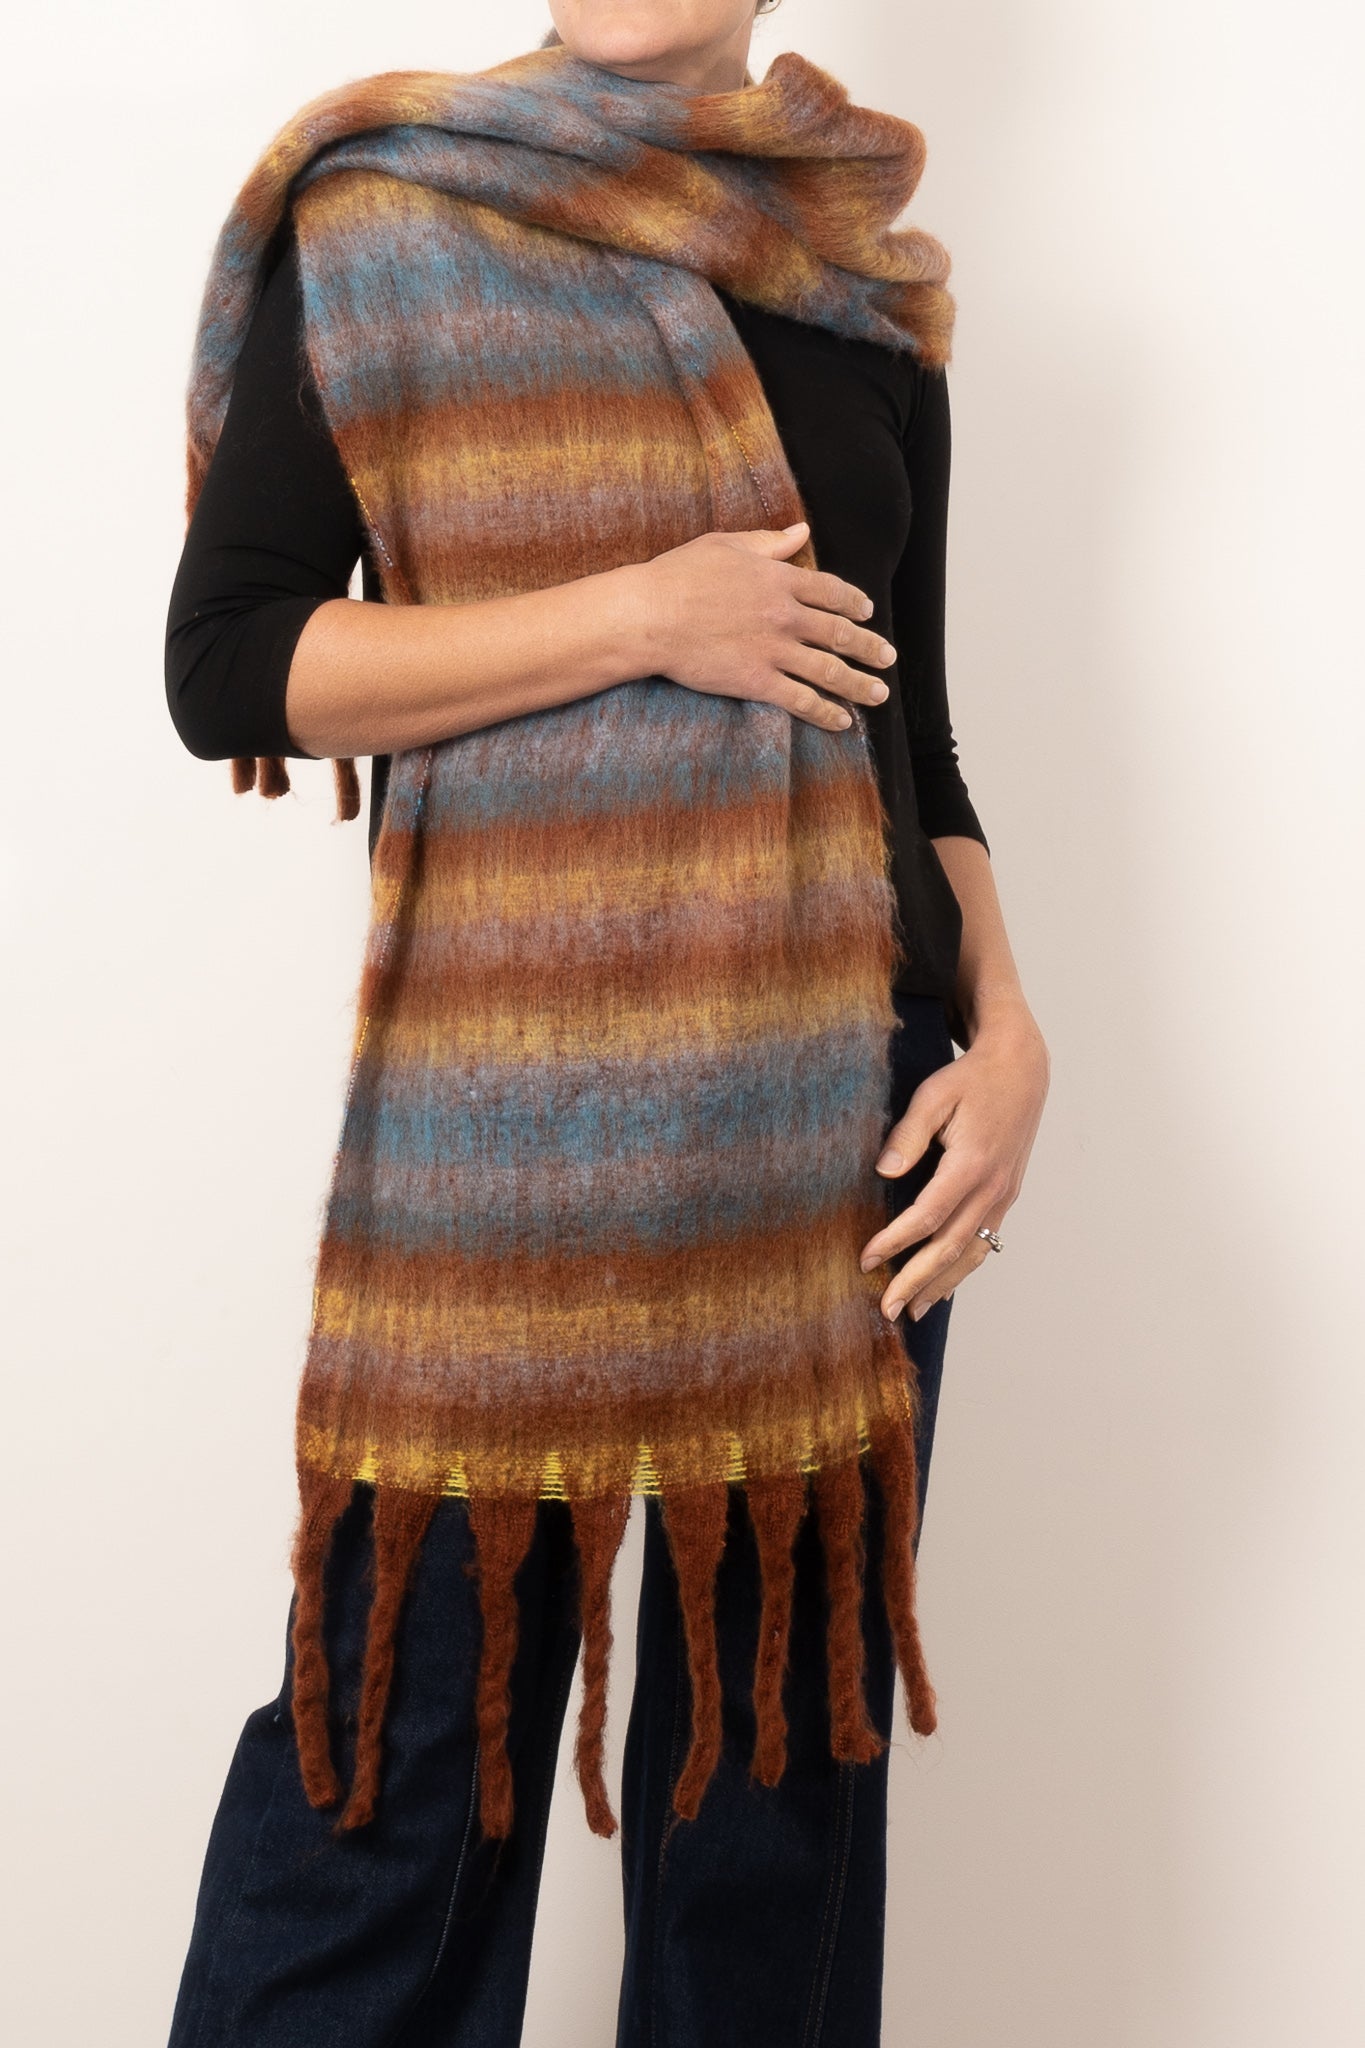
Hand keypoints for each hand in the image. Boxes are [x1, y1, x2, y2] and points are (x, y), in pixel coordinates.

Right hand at [635, 520, 895, 730]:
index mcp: (780, 578)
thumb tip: (802, 531)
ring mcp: (775, 650)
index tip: (867, 612)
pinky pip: (802, 700)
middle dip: (870, 647)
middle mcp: (786, 615)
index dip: (854, 602)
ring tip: (878, 694)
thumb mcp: (726, 544)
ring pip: (830, 670)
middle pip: (840, 633)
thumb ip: (769, 541)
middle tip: (888, 657)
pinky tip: (843, 722)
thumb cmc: (679, 575)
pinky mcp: (758, 682)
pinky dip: (826, 713)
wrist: (651, 616)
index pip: (832, 591)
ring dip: (859, 684)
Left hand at [858, 1003, 1049, 1322]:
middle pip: (950, 1247)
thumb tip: (885, 1172)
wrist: (1021, 1068)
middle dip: (916, 1281)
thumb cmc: (971, 1078)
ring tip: (913, 1312)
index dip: (895, 1242)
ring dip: (942, 1285)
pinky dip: (965, 1269)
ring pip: (972, 1253)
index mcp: (972, 1164)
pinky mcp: (1007, 1195)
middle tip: (885, 1310)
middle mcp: (993, 1187)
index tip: (865, 1260)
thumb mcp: (935, 1094)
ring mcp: (1004, 1195)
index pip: (928, 1216)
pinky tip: (946, 1288)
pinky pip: (986, 1242)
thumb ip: (908, 1133)